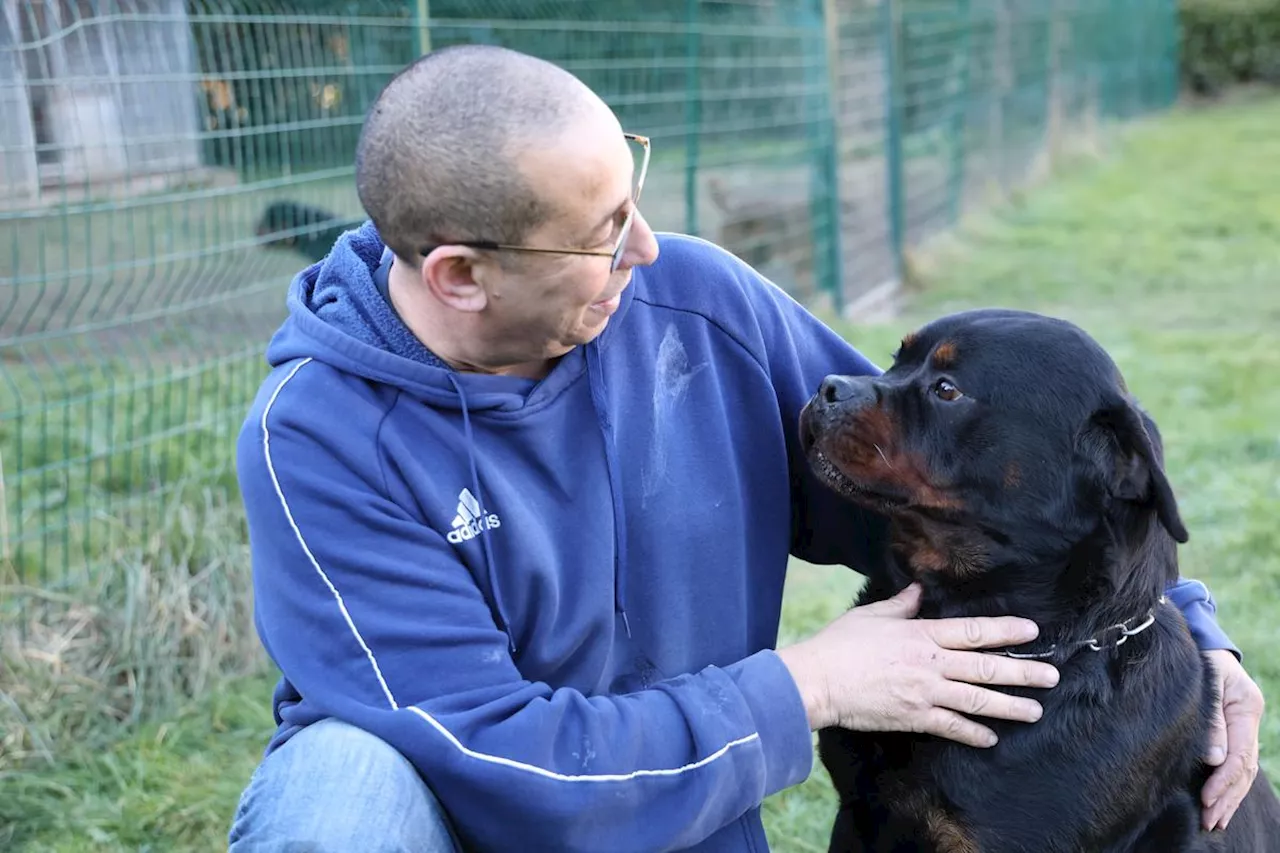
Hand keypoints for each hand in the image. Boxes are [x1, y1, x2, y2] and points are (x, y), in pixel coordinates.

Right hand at [777, 583, 1058, 747]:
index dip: (1005, 631)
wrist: (818, 682)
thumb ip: (901, 604)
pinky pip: (951, 727)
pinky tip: (991, 737)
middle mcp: (930, 664)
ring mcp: (924, 693)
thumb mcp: (870, 615)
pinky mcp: (914, 718)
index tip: (1032, 631)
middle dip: (1023, 672)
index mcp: (920, 635)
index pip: (972, 632)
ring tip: (1036, 710)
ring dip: (1010, 706)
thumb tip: (920, 589)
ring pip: (977, 700)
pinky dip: (973, 733)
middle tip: (1052, 676)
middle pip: (986, 669)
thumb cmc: (839, 644)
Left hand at [1201, 648, 1264, 830]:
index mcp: (1247, 707)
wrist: (1202, 640)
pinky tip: (1220, 803)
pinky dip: (1228, 785)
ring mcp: (1244, 726)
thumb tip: (1214, 760)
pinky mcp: (1233, 730)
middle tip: (1210, 819)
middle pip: (1244, 768)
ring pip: (1243, 771)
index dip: (1224, 779)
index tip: (1208, 798)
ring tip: (1215, 821)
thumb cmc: (1201, 657)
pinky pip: (1236, 764)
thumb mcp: (1207, 681)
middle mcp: (1249, 719)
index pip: (1240, 754)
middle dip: (1227, 796)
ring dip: (1229, 797)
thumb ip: (1211, 719)